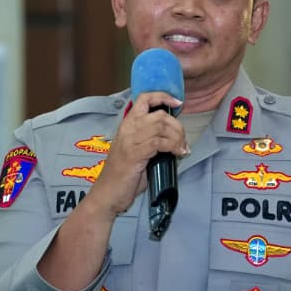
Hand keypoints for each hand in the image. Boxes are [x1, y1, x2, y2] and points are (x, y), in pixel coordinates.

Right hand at [89, 92, 188, 217]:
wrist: (108, 194)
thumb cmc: (124, 176)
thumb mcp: (139, 153)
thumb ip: (153, 142)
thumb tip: (176, 141)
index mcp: (127, 125)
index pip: (144, 99)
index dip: (163, 97)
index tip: (178, 103)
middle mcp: (127, 129)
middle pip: (159, 115)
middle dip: (177, 126)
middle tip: (183, 141)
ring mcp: (130, 141)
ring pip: (161, 127)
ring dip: (177, 137)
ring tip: (182, 150)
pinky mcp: (134, 154)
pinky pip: (159, 143)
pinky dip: (173, 146)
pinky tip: (178, 154)